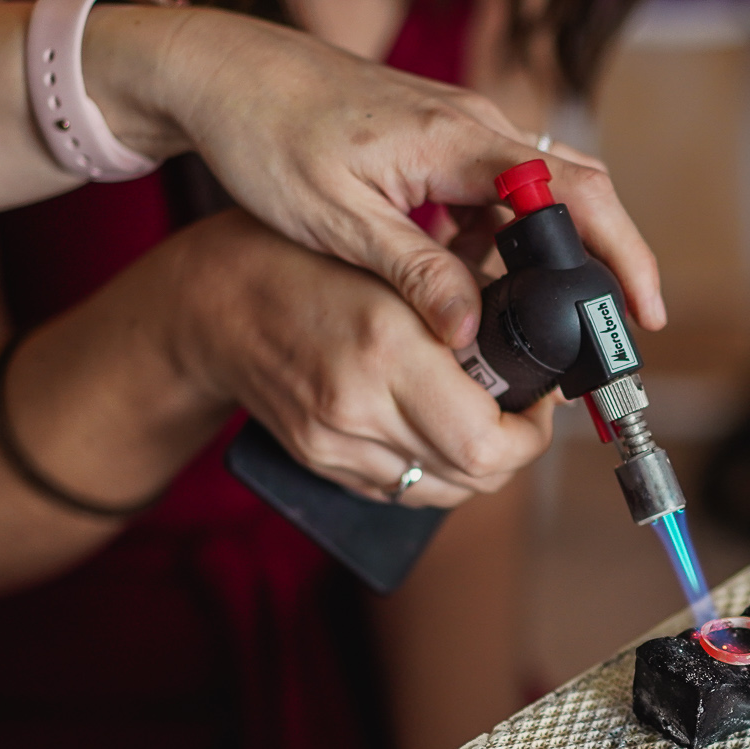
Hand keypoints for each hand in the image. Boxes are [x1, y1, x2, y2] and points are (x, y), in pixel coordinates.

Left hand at [87, 6, 664, 350]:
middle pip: (577, 189)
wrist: (218, 72)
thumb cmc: (265, 135)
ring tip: (539, 324)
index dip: (623, 256)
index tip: (641, 313)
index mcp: (459, 141)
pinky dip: (500, 240)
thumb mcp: (336, 220)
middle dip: (604, 260)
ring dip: (545, 256)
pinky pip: (493, 190)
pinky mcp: (435, 139)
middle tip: (609, 332)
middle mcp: (473, 125)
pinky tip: (471, 284)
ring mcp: (457, 128)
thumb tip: (471, 332)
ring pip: (536, 192)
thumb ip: (413, 273)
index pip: (576, 195)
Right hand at [172, 211, 552, 506]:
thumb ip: (461, 293)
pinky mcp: (322, 463)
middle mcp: (358, 409)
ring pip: (445, 492)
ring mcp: (335, 446)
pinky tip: (436, 428)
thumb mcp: (387, 256)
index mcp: (385, 349)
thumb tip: (534, 321)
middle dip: (515, 450)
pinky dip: (434, 469)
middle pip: (475, 477)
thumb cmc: (299, 260)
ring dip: (478, 464)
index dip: (532, 431)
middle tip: (523, 409)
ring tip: (483, 415)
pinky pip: (404, 490)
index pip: (488, 441)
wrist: (209, 303)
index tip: (540, 398)